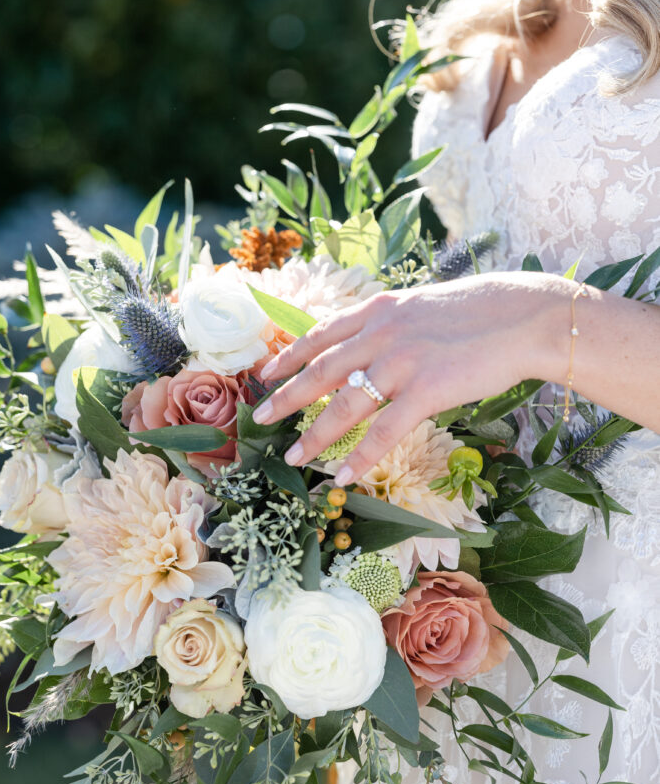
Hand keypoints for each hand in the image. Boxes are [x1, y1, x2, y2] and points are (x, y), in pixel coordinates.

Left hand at [252, 271, 570, 483]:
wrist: (523, 315)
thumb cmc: (480, 313)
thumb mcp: (422, 307)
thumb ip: (391, 325)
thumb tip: (370, 344)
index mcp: (379, 311)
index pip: (321, 334)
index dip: (291, 355)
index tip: (267, 372)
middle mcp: (381, 334)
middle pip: (320, 370)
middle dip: (286, 397)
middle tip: (261, 419)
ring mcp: (401, 362)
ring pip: (344, 405)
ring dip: (314, 435)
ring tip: (294, 457)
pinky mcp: (426, 390)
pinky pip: (384, 432)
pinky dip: (361, 457)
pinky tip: (344, 476)